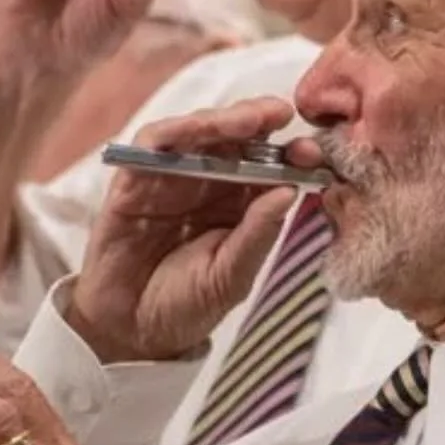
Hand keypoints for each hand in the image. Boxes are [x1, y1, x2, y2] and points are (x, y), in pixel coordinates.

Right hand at [62, 97, 306, 362]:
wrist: (132, 331)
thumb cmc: (187, 304)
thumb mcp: (231, 276)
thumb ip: (257, 235)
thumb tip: (290, 193)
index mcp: (240, 201)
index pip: (269, 164)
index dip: (291, 153)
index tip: (312, 152)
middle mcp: (209, 181)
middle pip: (234, 136)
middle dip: (258, 120)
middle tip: (280, 114)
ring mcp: (171, 177)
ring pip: (195, 132)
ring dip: (220, 120)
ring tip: (248, 120)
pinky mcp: (133, 180)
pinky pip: (151, 145)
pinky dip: (172, 133)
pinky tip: (194, 132)